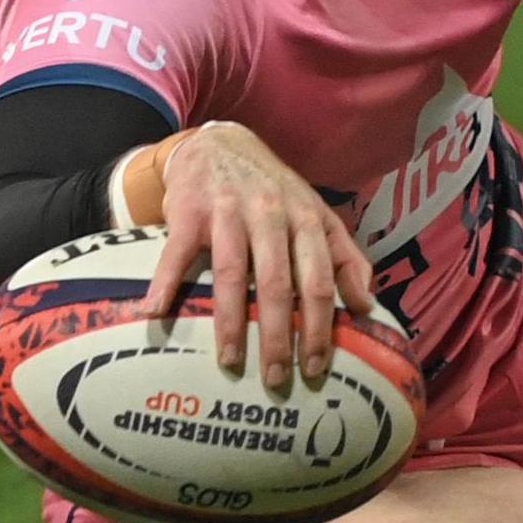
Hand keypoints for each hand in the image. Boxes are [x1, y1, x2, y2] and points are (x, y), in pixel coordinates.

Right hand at [131, 122, 381, 391]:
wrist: (220, 144)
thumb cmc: (273, 191)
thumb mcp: (316, 214)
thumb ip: (344, 257)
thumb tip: (365, 305)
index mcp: (306, 218)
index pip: (317, 279)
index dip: (318, 325)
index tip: (316, 365)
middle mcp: (270, 213)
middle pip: (277, 284)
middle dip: (278, 336)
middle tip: (276, 377)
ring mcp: (228, 211)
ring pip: (232, 274)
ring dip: (231, 323)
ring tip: (230, 361)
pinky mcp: (188, 211)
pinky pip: (176, 254)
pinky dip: (165, 284)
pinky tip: (156, 314)